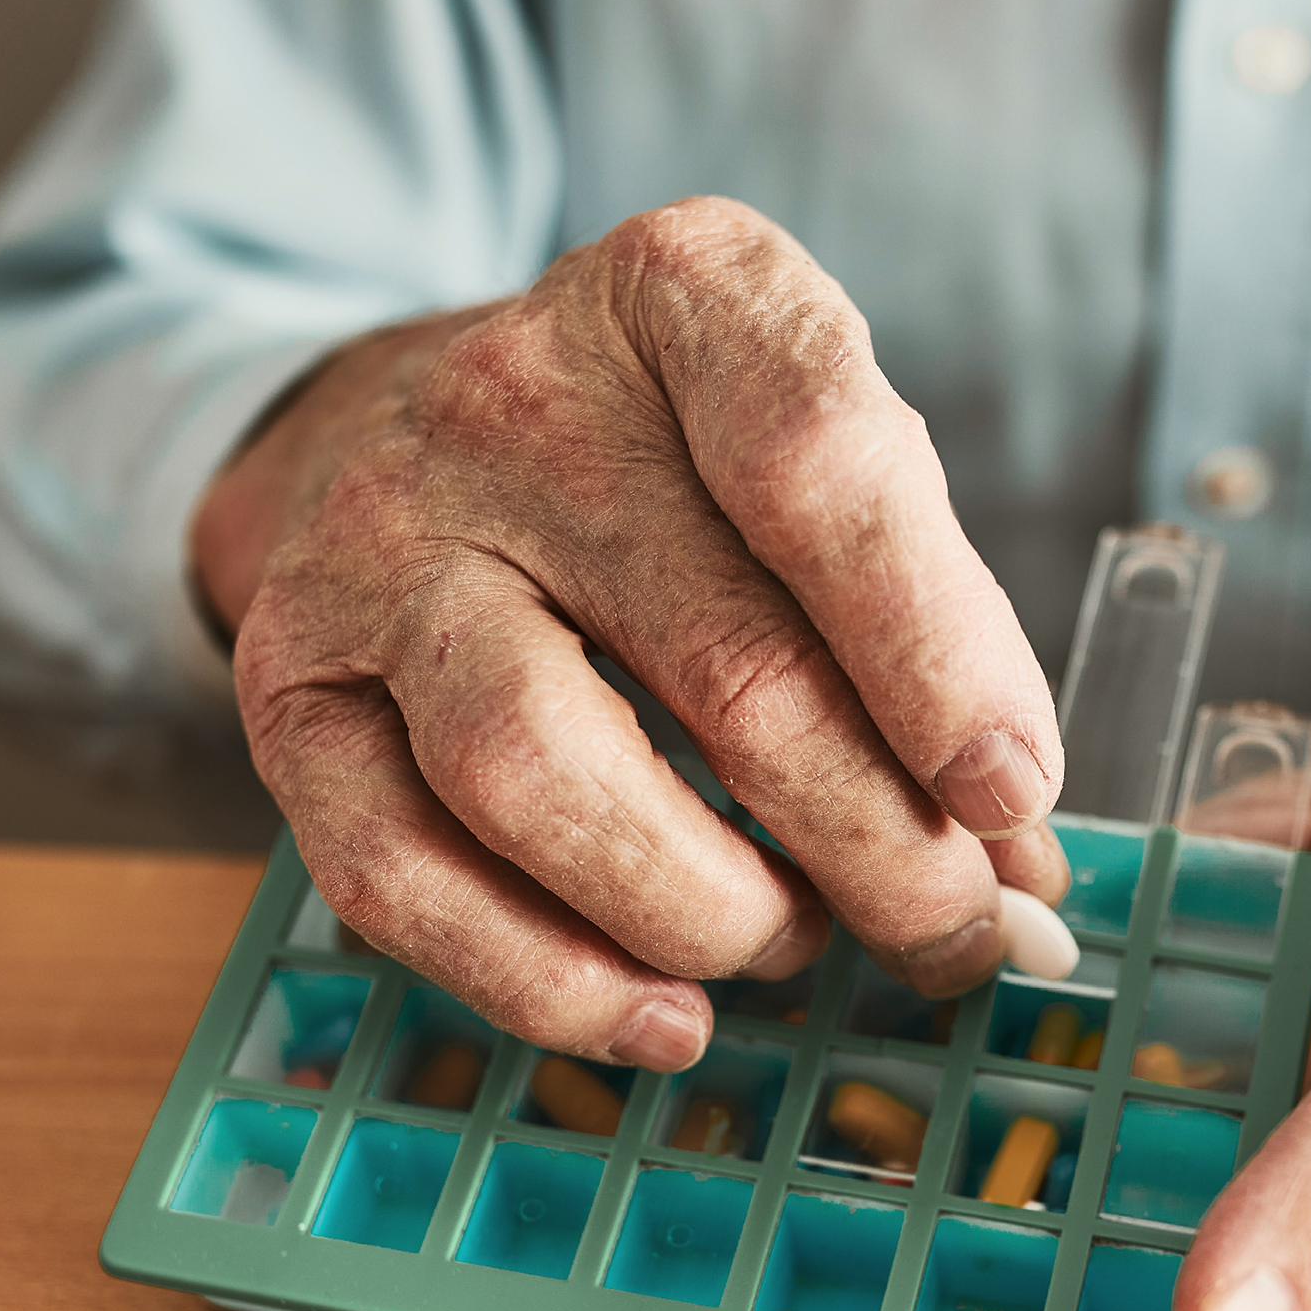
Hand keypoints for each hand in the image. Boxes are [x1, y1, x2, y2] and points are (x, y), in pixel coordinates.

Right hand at [194, 198, 1067, 1069]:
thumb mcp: (815, 463)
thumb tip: (1021, 869)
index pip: (820, 464)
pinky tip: (661, 1014)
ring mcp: (380, 540)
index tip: (1013, 792)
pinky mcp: (289, 680)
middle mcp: (513, 399)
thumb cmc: (668, 462)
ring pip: (539, 774)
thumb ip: (930, 632)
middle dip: (875, 845)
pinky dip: (546, 982)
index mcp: (682, 296)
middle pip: (723, 665)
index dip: (938, 652)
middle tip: (953, 932)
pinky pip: (398, 875)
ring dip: (708, 911)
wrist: (394, 422)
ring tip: (793, 941)